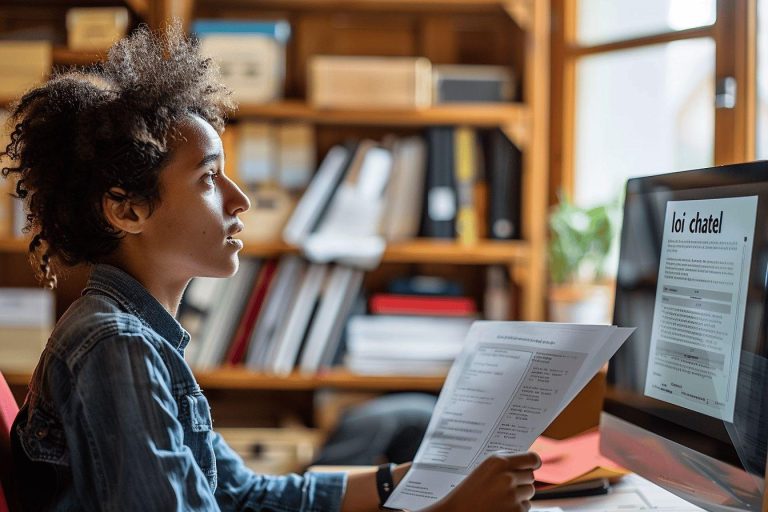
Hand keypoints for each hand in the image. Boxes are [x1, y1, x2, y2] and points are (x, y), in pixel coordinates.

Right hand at [423, 452, 540, 511]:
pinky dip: (516, 508)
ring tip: (501, 497)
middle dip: (521, 481)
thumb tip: (528, 463)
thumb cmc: (468, 492)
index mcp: (499, 462)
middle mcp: (507, 477)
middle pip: (530, 476)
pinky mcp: (516, 511)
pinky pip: (525, 506)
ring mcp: (513, 496)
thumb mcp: (483, 469)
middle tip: (506, 486)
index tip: (531, 466)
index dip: (533, 463)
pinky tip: (501, 507)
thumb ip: (504, 463)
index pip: (531, 458)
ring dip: (520, 495)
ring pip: (529, 492)